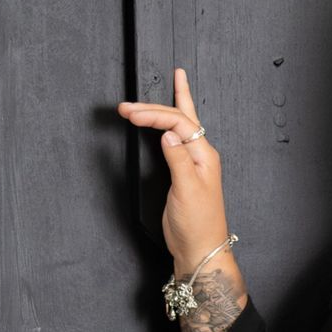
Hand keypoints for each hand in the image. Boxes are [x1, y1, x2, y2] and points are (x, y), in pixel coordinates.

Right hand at [115, 66, 241, 284]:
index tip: (130, 114)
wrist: (200, 250)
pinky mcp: (184, 171)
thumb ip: (177, 160)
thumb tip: (167, 134)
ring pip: (182, 123)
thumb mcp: (186, 191)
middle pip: (180, 118)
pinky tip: (169, 118)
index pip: (178, 123)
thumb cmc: (197, 226)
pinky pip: (179, 138)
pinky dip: (171, 123)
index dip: (153, 116)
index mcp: (204, 156)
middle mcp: (201, 155)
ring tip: (170, 82)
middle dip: (153, 108)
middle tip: (126, 105)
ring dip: (166, 106)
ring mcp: (193, 162)